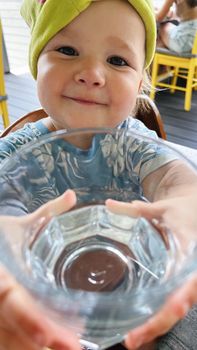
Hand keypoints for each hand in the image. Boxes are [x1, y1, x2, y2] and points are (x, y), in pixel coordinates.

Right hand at [0, 190, 80, 349]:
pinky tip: (49, 341)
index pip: (13, 303)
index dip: (33, 323)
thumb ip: (47, 213)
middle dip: (44, 341)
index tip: (59, 339)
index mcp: (1, 276)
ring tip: (69, 345)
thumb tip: (71, 195)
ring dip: (34, 346)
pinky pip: (7, 336)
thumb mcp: (19, 225)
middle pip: (12, 331)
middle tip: (73, 346)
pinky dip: (27, 340)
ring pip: (8, 339)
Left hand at [106, 194, 196, 348]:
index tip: (170, 309)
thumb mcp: (161, 209)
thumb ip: (136, 210)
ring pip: (178, 308)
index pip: (187, 277)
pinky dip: (159, 317)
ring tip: (134, 338)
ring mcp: (186, 278)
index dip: (179, 295)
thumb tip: (108, 206)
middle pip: (182, 302)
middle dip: (160, 322)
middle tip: (133, 339)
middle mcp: (191, 268)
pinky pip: (173, 303)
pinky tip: (141, 327)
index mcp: (190, 250)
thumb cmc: (182, 211)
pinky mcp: (180, 282)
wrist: (196, 214)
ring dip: (158, 325)